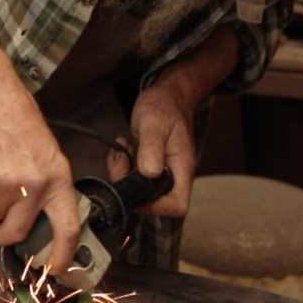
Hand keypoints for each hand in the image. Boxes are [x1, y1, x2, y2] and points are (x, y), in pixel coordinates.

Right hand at [0, 0, 81, 273]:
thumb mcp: (43, 151)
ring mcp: (9, 183)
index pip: (68, 227)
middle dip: (1, 235)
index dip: (63, 255)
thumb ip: (44, 186)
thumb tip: (38, 225)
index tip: (56, 269)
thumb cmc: (13, 119)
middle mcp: (37, 183)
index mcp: (59, 176)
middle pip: (16, 233)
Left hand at [129, 83, 196, 216]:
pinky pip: (134, 178)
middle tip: (121, 162)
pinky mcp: (150, 167)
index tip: (134, 189)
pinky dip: (122, 168)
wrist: (168, 95)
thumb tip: (149, 173)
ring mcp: (162, 172)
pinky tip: (122, 150)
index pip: (177, 205)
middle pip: (155, 202)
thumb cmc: (164, 106)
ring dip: (123, 175)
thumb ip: (151, 147)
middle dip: (130, 187)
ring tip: (121, 152)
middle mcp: (174, 175)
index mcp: (181, 168)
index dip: (156, 207)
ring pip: (140, 191)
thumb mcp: (153, 123)